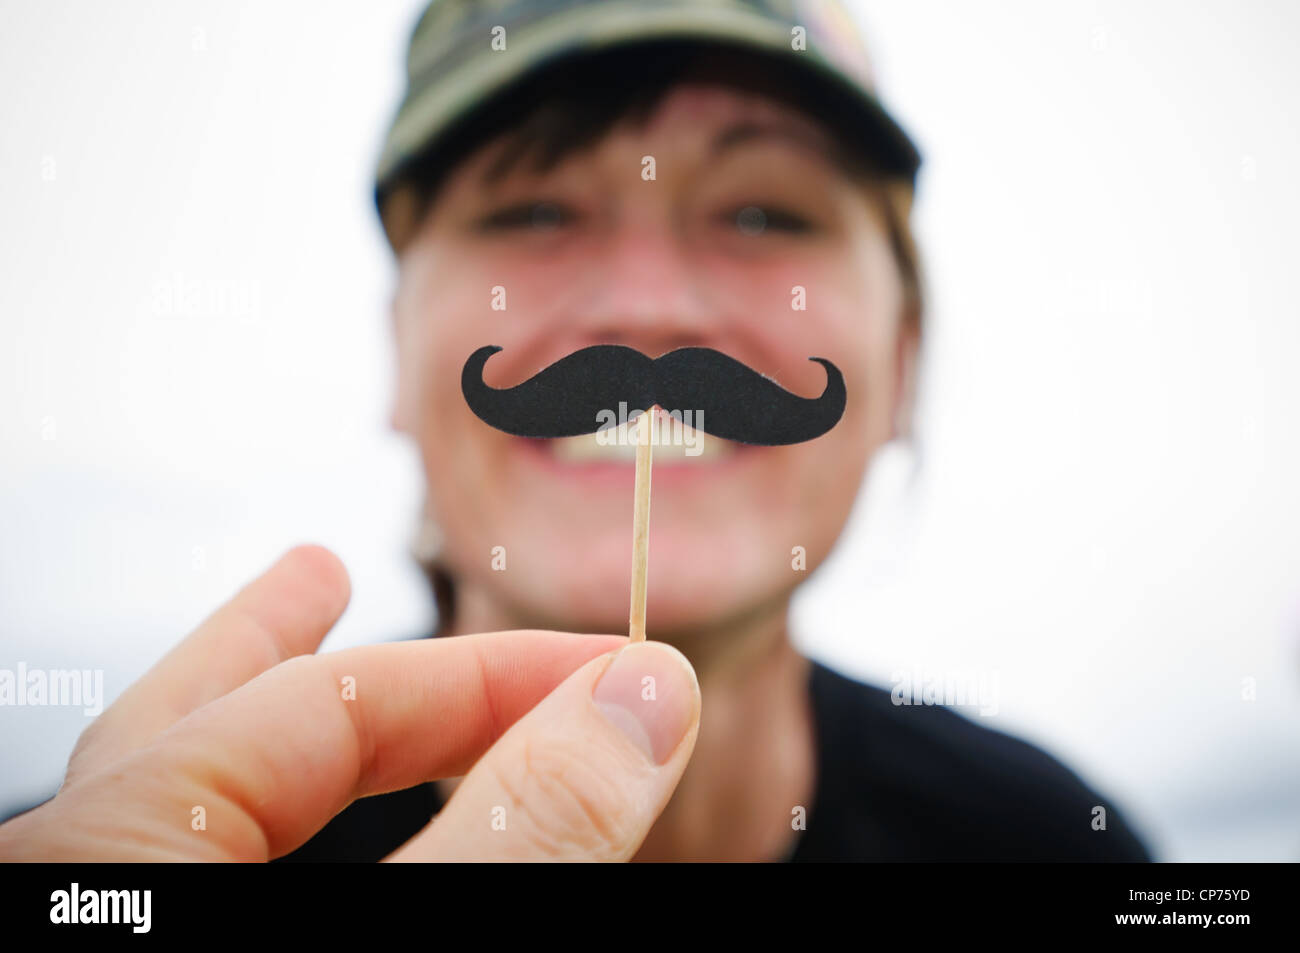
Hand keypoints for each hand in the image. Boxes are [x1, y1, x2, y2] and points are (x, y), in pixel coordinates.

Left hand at [0, 546, 700, 860]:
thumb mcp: (423, 933)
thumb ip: (519, 828)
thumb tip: (641, 702)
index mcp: (114, 853)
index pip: (338, 706)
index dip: (500, 678)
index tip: (629, 680)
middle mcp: (89, 877)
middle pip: (194, 725)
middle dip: (283, 639)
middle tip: (320, 569)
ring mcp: (117, 923)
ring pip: (175, 800)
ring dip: (255, 721)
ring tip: (281, 636)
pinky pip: (195, 863)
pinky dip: (260, 819)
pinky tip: (284, 818)